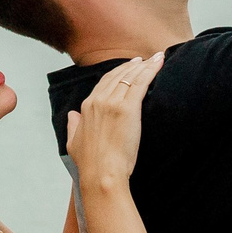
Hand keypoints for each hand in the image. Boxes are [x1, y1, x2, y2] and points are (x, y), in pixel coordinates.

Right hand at [64, 52, 164, 193]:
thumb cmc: (90, 164)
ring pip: (131, 76)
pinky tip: (159, 64)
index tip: (128, 68)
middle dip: (132, 65)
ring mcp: (113, 102)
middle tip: (143, 59)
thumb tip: (72, 115)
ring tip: (156, 58)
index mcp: (87, 107)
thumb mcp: (74, 143)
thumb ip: (73, 126)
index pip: (104, 83)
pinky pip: (141, 83)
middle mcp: (98, 100)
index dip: (117, 73)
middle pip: (118, 75)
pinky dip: (151, 70)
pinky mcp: (128, 108)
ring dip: (145, 65)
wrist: (102, 174)